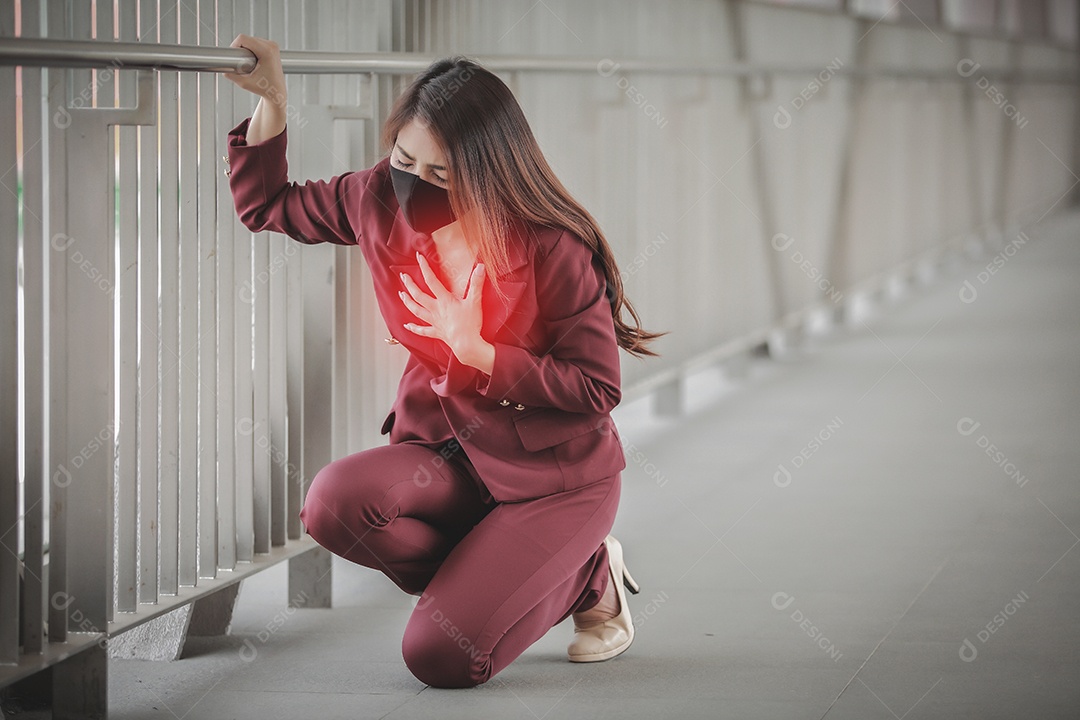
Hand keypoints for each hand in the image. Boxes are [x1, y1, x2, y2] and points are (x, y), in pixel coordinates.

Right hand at [224, 34, 285, 105]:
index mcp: (267, 51)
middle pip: (247, 38)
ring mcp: (273, 46)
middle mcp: (272, 46)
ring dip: (245, 47)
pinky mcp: (273, 47)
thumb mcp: (244, 83)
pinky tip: (250, 57)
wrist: (277, 92)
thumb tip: (222, 70)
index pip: (243, 38)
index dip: (234, 45)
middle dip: (239, 47)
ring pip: (251, 39)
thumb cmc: (264, 89)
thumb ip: (231, 76)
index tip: (232, 56)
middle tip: (238, 61)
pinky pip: (257, 42)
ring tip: (244, 60)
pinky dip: (251, 48)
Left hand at [400, 254, 493, 372]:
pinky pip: (423, 331)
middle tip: (403, 276)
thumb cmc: (470, 323)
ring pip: (416, 311)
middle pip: (419, 296)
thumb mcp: (475, 301)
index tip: (418, 258)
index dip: (424, 268)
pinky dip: (414, 328)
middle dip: (410, 285)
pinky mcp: (437, 333)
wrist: (467, 344)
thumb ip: (476, 283)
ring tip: (401, 294)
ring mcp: (435, 322)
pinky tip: (406, 325)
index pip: (432, 281)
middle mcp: (436, 310)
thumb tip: (480, 266)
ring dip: (408, 302)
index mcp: (444, 300)